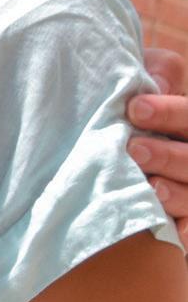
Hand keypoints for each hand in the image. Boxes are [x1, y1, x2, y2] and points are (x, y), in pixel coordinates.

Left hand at [126, 46, 187, 249]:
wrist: (123, 142)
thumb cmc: (134, 104)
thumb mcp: (147, 77)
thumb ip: (158, 71)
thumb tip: (153, 87)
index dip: (171, 112)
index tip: (136, 108)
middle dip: (170, 155)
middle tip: (135, 149)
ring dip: (178, 193)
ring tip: (150, 186)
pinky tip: (175, 230)